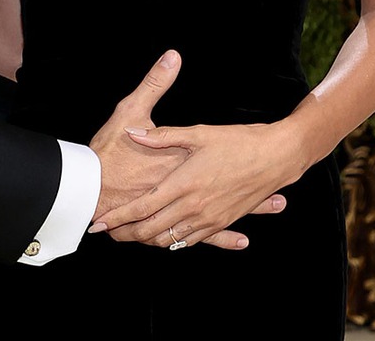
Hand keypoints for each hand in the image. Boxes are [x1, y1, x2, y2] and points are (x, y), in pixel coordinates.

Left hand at [92, 121, 294, 249]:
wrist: (276, 157)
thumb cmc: (237, 141)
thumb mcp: (197, 134)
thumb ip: (162, 135)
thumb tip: (133, 132)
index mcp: (183, 184)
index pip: (141, 207)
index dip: (118, 216)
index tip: (98, 221)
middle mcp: (194, 207)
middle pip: (151, 230)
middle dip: (126, 234)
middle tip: (108, 232)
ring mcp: (209, 219)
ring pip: (170, 240)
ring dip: (148, 240)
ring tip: (130, 236)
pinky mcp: (223, 222)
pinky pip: (192, 241)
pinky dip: (174, 242)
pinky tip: (165, 237)